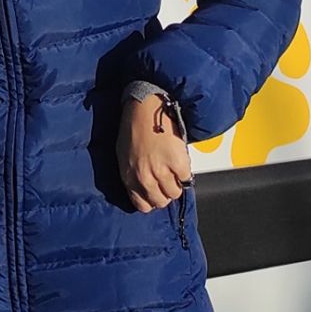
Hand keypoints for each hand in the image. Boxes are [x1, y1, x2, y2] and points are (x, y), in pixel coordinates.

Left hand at [118, 92, 191, 211]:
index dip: (151, 200)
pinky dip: (185, 171)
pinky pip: (186, 178)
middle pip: (160, 201)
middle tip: (167, 179)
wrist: (145, 106)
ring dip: (176, 182)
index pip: (142, 205)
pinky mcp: (177, 163)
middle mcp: (144, 177)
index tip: (156, 194)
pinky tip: (178, 159)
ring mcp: (161, 171)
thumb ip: (133, 174)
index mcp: (128, 175)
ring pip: (174, 193)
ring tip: (172, 168)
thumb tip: (144, 187)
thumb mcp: (124, 154)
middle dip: (165, 193)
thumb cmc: (133, 126)